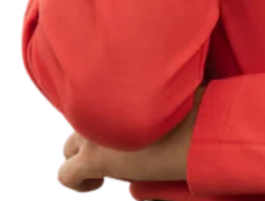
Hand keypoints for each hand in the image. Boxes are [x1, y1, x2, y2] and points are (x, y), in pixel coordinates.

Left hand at [58, 83, 207, 190]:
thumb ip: (157, 91)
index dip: (110, 110)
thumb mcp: (176, 90)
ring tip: (109, 166)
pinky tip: (96, 183)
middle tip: (118, 145)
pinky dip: (79, 182)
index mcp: (121, 82)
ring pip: (69, 147)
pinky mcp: (93, 159)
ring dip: (86, 155)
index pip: (98, 93)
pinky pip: (67, 175)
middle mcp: (104, 103)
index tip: (127, 121)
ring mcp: (95, 130)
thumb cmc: (196, 106)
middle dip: (93, 133)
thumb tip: (158, 95)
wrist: (196, 126)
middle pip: (81, 119)